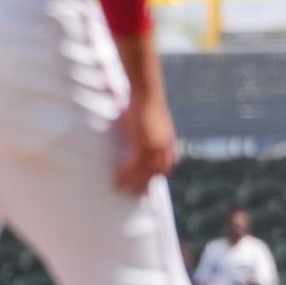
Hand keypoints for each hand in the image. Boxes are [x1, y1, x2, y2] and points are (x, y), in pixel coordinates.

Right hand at [112, 33, 176, 193]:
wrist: (146, 90)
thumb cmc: (145, 99)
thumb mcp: (149, 116)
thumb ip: (147, 126)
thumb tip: (139, 127)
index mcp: (168, 139)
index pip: (167, 163)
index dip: (159, 173)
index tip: (150, 182)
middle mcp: (165, 145)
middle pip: (158, 171)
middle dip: (148, 184)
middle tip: (136, 194)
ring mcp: (156, 145)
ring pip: (146, 172)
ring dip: (134, 183)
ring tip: (122, 190)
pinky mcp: (144, 144)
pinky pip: (136, 166)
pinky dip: (127, 175)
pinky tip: (117, 180)